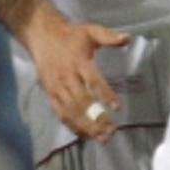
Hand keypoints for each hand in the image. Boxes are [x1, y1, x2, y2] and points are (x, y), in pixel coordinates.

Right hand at [21, 6, 129, 142]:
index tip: (117, 107)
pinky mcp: (50, 93)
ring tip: (101, 138)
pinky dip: (72, 125)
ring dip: (86, 126)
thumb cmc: (70, 35)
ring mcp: (57, 86)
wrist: (41, 35)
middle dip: (96, 117)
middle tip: (111, 131)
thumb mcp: (90, 31)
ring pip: (71, 110)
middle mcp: (67, 76)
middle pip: (82, 100)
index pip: (93, 80)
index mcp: (78, 61)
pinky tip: (85, 135)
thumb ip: (109, 36)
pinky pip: (61, 112)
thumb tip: (127, 38)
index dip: (105, 93)